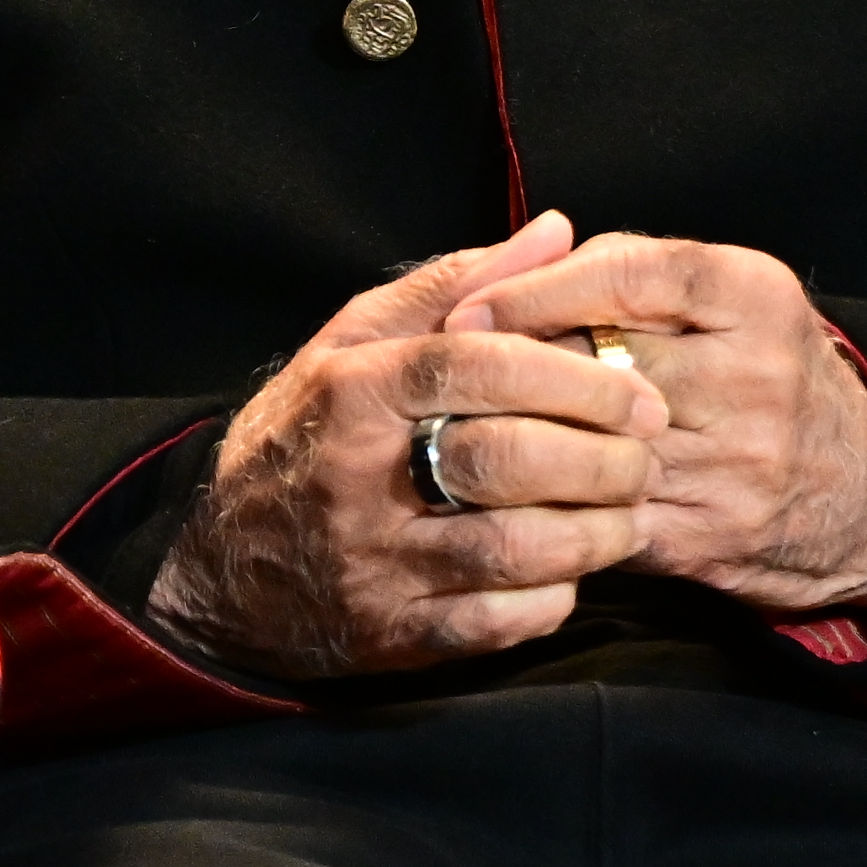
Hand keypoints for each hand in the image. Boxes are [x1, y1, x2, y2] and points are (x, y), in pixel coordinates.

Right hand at [151, 216, 674, 676]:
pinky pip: (493, 624)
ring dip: (595, 535)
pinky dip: (551, 599)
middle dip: (602, 459)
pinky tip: (572, 573)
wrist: (220, 562)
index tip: (636, 394)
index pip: (475, 365)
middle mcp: (356, 476)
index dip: (570, 375)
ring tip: (631, 515)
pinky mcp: (388, 634)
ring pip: (512, 548)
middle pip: (505, 459)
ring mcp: (372, 562)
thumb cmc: (309, 433)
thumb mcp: (354, 343)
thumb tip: (556, 231)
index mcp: (351, 390)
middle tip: (647, 457)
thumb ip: (455, 286)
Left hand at [450, 227, 866, 617]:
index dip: (539, 290)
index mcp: (757, 297)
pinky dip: (547, 505)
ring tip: (461, 433)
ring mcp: (739, 462)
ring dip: (518, 442)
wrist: (858, 490)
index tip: (470, 310)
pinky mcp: (712, 535)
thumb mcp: (725, 296)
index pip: (633, 274)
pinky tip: (505, 494)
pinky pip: (602, 516)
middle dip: (518, 370)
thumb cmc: (758, 368)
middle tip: (450, 377)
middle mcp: (757, 376)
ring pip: (592, 446)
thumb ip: (625, 268)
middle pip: (601, 362)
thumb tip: (515, 265)